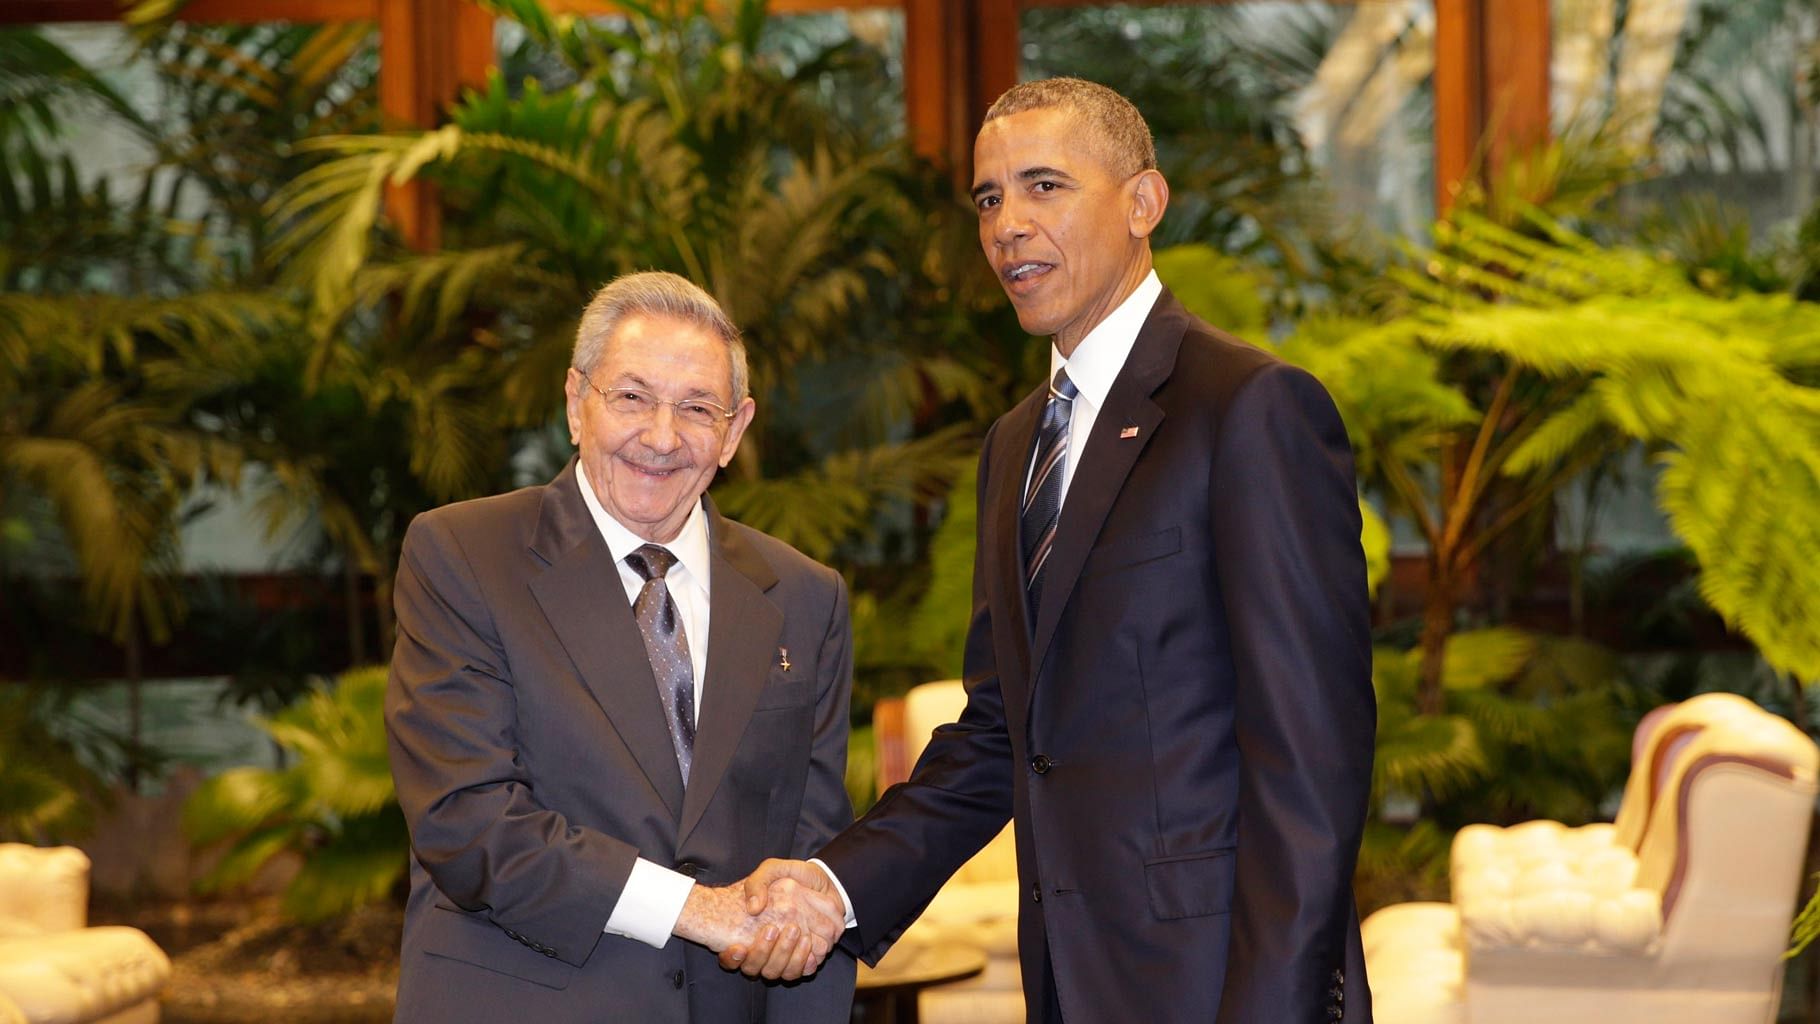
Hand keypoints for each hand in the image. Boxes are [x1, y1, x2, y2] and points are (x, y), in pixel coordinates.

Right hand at [673, 875, 841, 980]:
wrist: (827, 883)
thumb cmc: (796, 877)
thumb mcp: (773, 870)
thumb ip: (758, 882)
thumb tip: (753, 908)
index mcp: (748, 930)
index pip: (730, 957)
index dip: (730, 958)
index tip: (739, 946)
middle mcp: (762, 948)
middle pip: (753, 968)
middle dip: (762, 952)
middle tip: (773, 929)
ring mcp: (781, 957)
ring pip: (775, 973)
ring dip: (784, 955)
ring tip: (797, 933)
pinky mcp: (802, 961)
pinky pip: (799, 973)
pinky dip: (803, 963)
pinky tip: (808, 949)